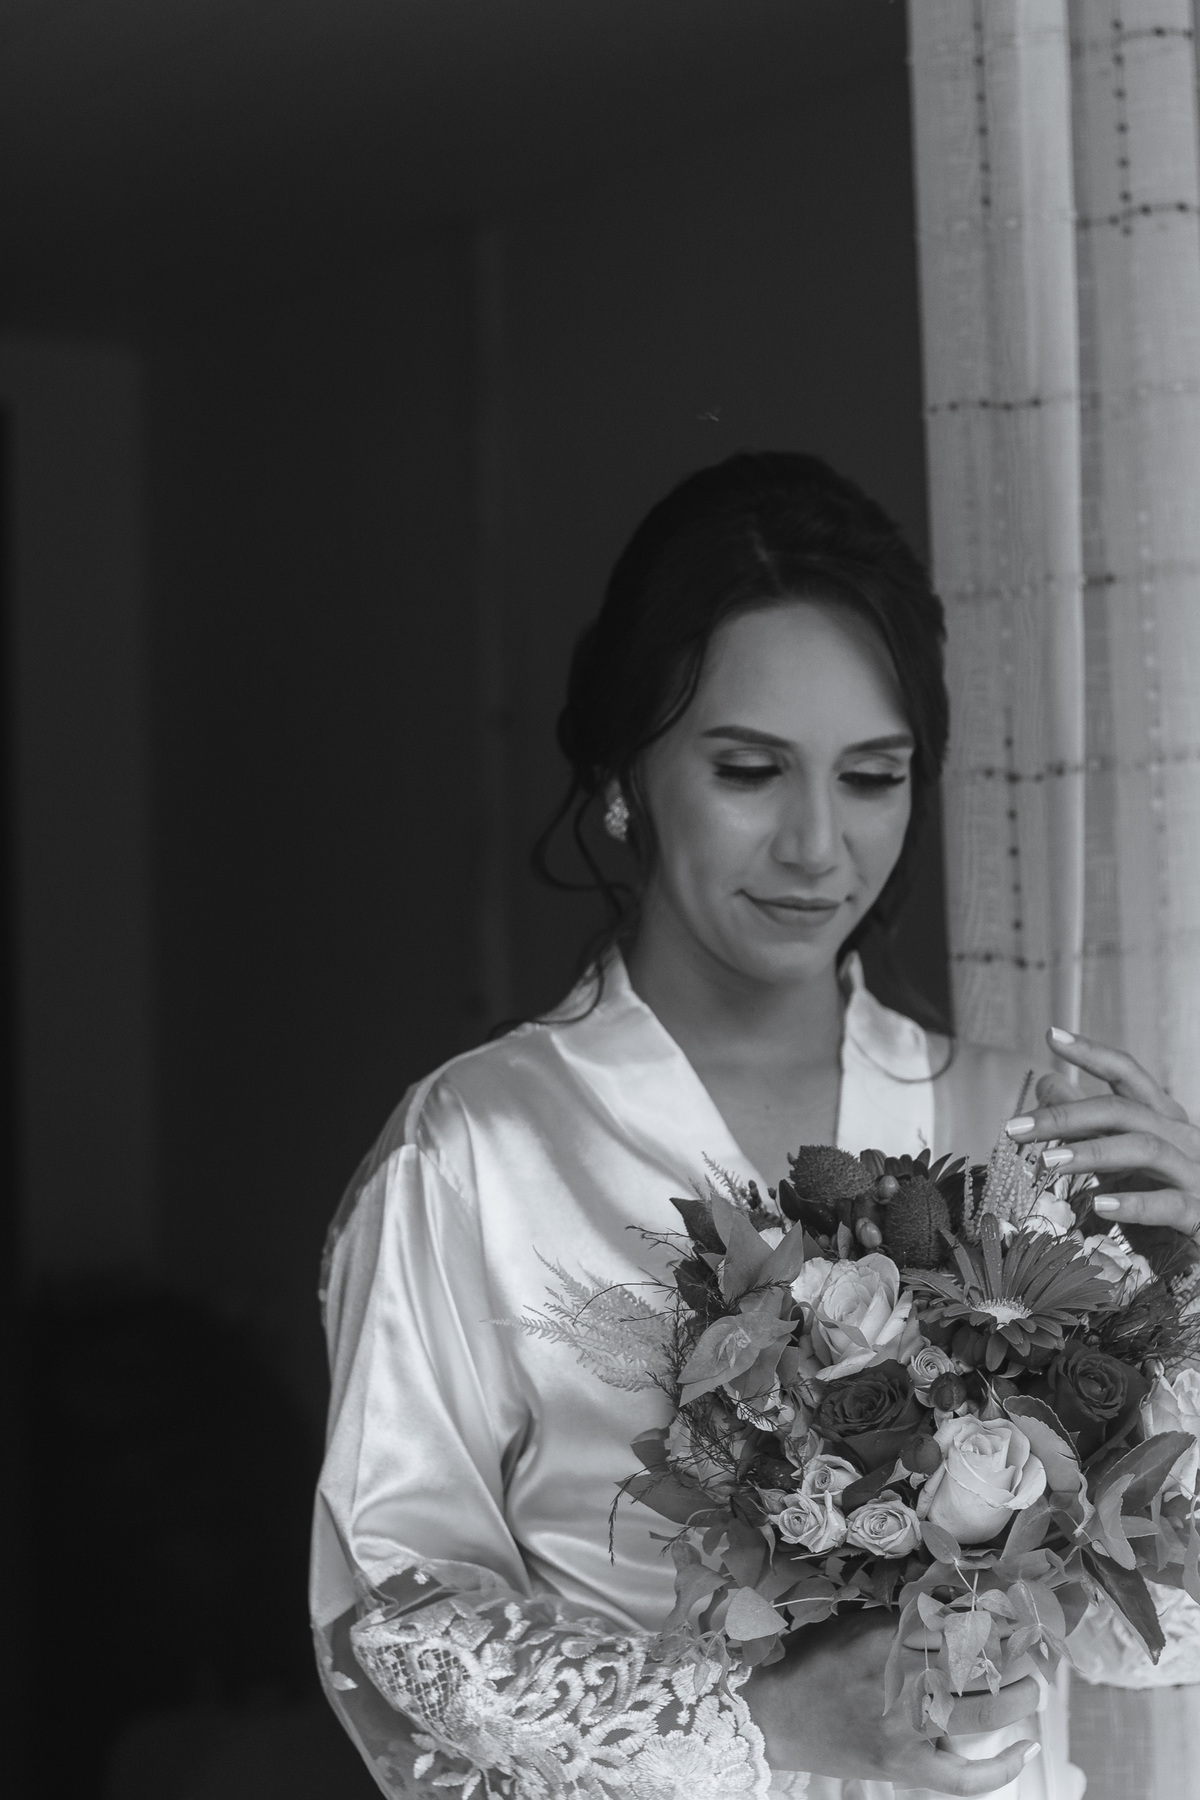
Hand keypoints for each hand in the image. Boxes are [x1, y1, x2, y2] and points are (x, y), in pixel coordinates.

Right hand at [744, 1610, 1040, 1793]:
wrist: (775, 1719)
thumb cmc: (813, 1662)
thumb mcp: (851, 1623)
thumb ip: (899, 1614)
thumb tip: (951, 1594)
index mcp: (882, 1641)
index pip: (951, 1622)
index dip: (986, 1613)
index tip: (1007, 1605)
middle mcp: (897, 1685)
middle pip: (972, 1666)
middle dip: (1007, 1652)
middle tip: (1025, 1642)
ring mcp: (903, 1733)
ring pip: (978, 1716)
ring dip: (1015, 1698)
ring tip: (1031, 1684)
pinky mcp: (905, 1769)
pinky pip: (963, 1779)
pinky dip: (1000, 1769)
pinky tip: (1028, 1748)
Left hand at [1004, 1029, 1199, 1241]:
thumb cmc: (1159, 1197)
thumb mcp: (1116, 1157)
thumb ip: (1086, 1123)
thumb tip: (1046, 1081)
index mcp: (1162, 1119)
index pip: (1127, 1074)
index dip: (1092, 1053)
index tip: (1052, 1035)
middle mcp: (1181, 1138)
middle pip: (1122, 1111)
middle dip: (1066, 1116)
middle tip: (1016, 1128)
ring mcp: (1194, 1174)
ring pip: (1145, 1149)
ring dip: (1092, 1153)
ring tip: (1047, 1162)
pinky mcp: (1198, 1215)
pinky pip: (1170, 1204)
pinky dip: (1134, 1203)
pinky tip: (1099, 1205)